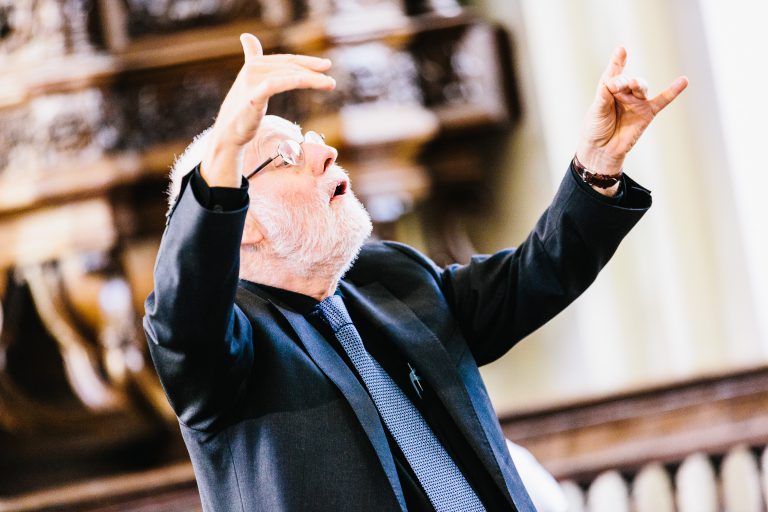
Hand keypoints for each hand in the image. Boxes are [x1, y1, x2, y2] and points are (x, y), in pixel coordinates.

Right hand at [201, 33, 335, 186]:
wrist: (229, 133)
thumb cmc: (242, 110)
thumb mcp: (250, 83)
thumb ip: (251, 58)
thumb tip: (247, 36)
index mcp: (254, 64)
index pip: (287, 60)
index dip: (307, 61)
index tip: (326, 65)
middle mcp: (252, 69)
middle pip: (290, 67)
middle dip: (313, 71)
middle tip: (332, 81)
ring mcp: (251, 81)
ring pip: (288, 75)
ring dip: (311, 78)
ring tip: (329, 84)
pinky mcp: (253, 96)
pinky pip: (275, 84)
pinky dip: (292, 81)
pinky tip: (308, 81)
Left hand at [577, 47, 687, 176]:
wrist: (601, 151)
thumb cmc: (595, 129)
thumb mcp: (596, 110)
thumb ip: (605, 95)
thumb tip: (612, 82)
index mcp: (609, 89)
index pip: (613, 73)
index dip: (617, 62)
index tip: (621, 50)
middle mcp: (624, 93)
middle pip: (628, 80)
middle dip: (623, 81)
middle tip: (615, 87)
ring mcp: (637, 102)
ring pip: (641, 87)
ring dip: (636, 85)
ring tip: (632, 86)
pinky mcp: (647, 113)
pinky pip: (662, 100)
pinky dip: (673, 91)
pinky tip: (683, 81)